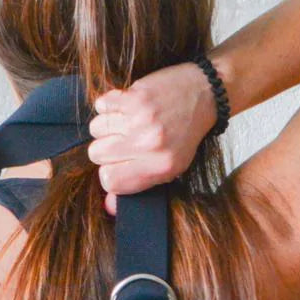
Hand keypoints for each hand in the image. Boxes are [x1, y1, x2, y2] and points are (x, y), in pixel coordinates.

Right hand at [88, 61, 218, 215]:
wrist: (204, 93)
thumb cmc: (185, 133)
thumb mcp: (171, 166)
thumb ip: (138, 185)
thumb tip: (108, 206)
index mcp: (160, 167)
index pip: (110, 181)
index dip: (110, 173)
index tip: (118, 164)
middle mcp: (150, 145)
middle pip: (97, 154)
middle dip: (107, 148)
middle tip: (125, 140)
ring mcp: (141, 119)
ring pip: (96, 129)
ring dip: (108, 125)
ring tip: (127, 122)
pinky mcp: (135, 97)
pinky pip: (101, 105)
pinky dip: (109, 105)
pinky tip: (126, 107)